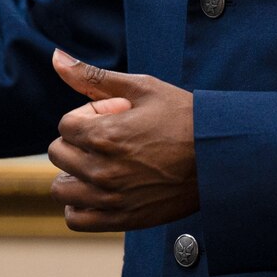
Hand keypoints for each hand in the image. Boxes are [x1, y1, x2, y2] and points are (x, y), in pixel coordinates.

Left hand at [47, 49, 198, 231]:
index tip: (110, 117)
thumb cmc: (183, 117)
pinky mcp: (123, 219)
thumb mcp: (142, 87)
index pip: (64, 126)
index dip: (85, 117)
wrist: (219, 158)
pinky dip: (78, 205)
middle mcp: (103, 170)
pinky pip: (78, 219)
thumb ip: (93, 76)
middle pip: (59, 154)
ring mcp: (112, 198)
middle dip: (77, 141)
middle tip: (108, 139)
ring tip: (97, 164)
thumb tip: (57, 58)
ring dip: (73, 174)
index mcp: (105, 135)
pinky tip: (95, 190)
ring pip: (62, 189)